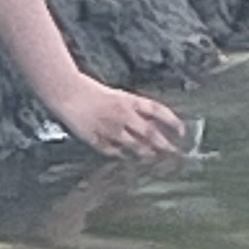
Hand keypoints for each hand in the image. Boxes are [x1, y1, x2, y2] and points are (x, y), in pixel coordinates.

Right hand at [50, 77, 185, 158]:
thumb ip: (134, 108)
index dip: (172, 121)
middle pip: (150, 132)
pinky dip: (122, 154)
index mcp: (128, 100)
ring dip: (146, 153)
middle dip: (165, 144)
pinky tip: (127, 157)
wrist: (66, 92)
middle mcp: (123, 115)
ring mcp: (110, 129)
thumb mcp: (117, 95)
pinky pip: (114, 151)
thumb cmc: (89, 90)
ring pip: (134, 146)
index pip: (158, 110)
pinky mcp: (97, 139)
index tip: (182, 131)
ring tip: (153, 157)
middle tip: (174, 153)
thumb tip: (152, 120)